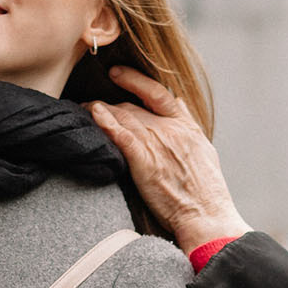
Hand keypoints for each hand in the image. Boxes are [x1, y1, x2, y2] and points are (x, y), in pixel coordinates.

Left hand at [87, 68, 249, 254]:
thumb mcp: (204, 149)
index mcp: (185, 126)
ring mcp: (157, 144)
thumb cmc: (207, 190)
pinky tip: (93, 114)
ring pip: (123, 117)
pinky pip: (121, 135)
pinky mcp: (145, 161)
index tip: (117, 73)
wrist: (206, 215)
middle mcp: (170, 130)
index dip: (134, 80)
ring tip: (81, 109)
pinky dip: (106, 122)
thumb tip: (180, 103)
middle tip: (88, 103)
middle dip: (109, 103)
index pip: (157, 93)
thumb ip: (189, 124)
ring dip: (98, 110)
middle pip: (132, 107)